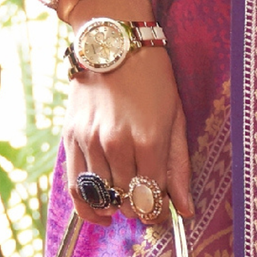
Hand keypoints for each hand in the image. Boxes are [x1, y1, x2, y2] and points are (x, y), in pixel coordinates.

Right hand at [63, 44, 192, 225]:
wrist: (114, 44)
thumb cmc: (153, 79)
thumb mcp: (176, 118)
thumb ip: (178, 166)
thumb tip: (186, 210)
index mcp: (149, 139)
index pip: (151, 198)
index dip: (158, 212)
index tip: (163, 210)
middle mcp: (117, 144)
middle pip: (127, 200)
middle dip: (140, 208)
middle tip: (148, 201)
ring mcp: (90, 142)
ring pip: (102, 197)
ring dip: (116, 205)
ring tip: (128, 199)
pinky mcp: (70, 139)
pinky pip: (74, 187)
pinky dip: (87, 207)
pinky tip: (101, 212)